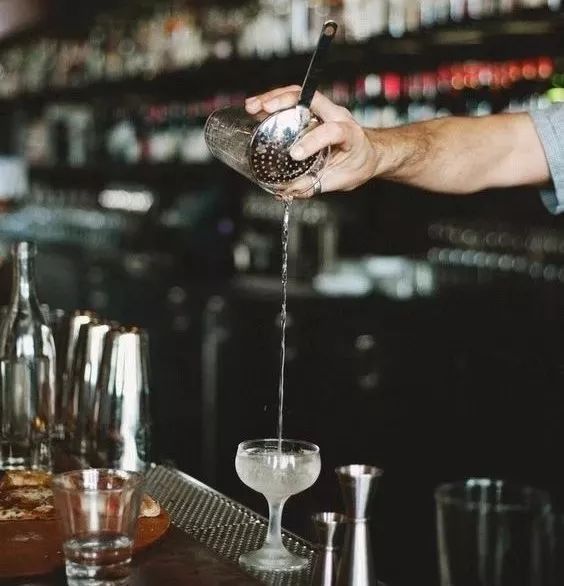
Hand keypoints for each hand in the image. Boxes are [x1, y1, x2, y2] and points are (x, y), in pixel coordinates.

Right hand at [245, 85, 378, 197]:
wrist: (372, 153)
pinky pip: (293, 102)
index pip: (332, 130)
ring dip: (272, 98)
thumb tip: (288, 191)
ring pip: (297, 95)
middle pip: (308, 98)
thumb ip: (316, 185)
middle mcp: (336, 115)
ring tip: (252, 107)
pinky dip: (274, 103)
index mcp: (349, 132)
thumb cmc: (359, 164)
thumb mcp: (342, 180)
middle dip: (282, 101)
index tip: (295, 154)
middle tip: (260, 110)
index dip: (312, 141)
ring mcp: (324, 111)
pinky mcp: (313, 114)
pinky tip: (257, 110)